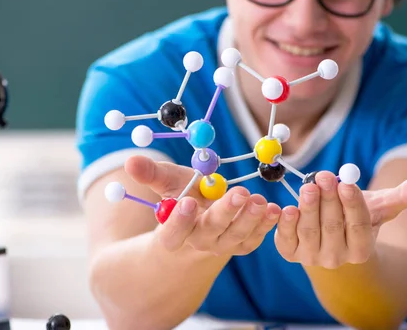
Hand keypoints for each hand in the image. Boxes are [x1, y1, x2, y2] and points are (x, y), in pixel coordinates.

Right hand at [125, 155, 281, 255]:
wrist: (203, 216)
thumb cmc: (183, 194)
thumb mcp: (168, 183)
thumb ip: (151, 174)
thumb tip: (130, 161)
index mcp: (174, 232)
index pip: (172, 233)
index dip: (180, 220)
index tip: (189, 201)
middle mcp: (199, 242)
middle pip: (211, 232)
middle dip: (226, 213)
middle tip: (239, 193)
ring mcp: (223, 245)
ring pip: (237, 237)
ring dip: (251, 219)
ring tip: (260, 201)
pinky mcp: (243, 244)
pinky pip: (255, 239)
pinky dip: (266, 225)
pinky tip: (276, 210)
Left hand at [274, 170, 406, 267]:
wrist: (329, 239)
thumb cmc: (356, 219)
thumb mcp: (379, 207)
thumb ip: (403, 196)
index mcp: (362, 250)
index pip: (359, 227)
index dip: (353, 205)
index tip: (347, 183)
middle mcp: (337, 258)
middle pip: (333, 226)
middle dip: (328, 200)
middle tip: (323, 176)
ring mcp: (312, 257)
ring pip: (310, 231)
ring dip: (308, 207)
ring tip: (308, 185)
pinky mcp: (290, 252)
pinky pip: (286, 241)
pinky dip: (285, 226)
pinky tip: (286, 208)